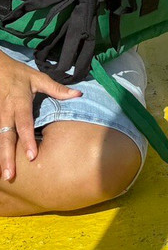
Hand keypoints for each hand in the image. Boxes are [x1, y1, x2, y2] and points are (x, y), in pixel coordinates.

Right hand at [0, 52, 81, 179]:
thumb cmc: (18, 74)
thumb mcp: (38, 78)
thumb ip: (56, 88)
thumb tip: (78, 94)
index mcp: (19, 102)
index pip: (24, 124)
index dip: (28, 140)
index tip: (32, 156)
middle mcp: (6, 111)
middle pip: (6, 136)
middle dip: (7, 156)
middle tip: (10, 175)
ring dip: (0, 157)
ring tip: (5, 174)